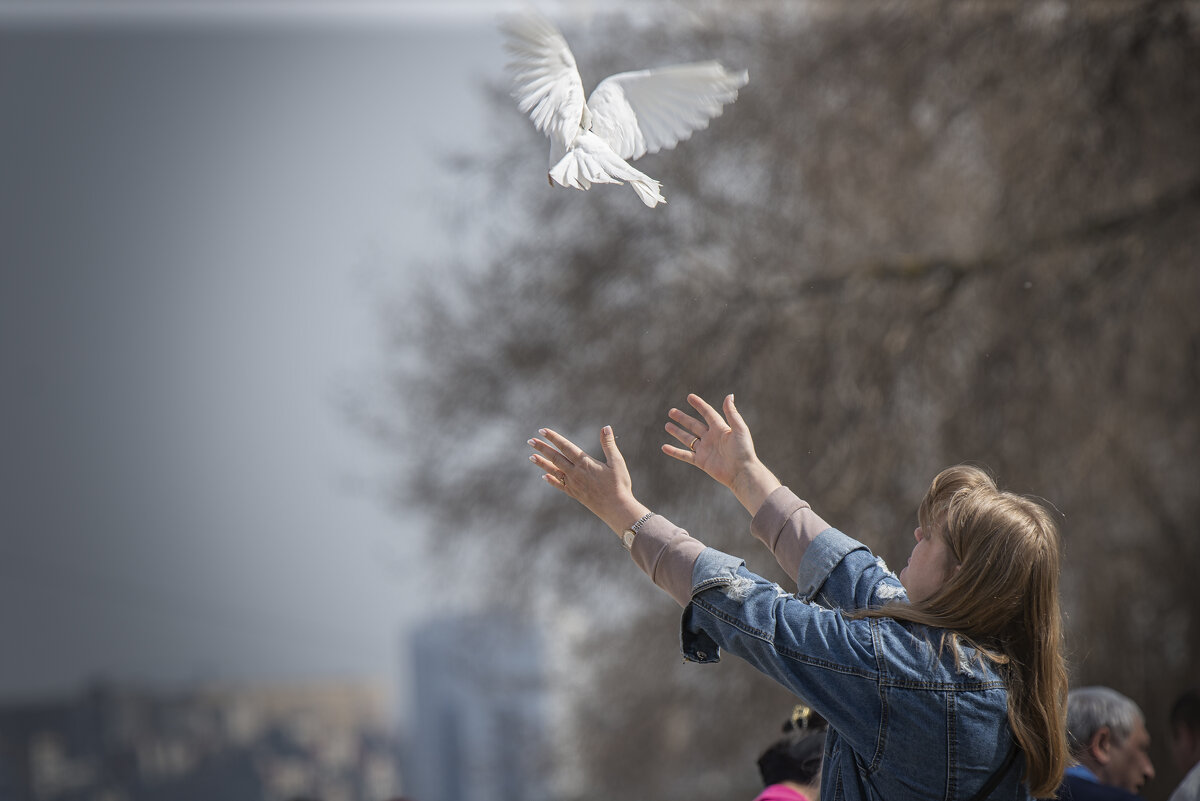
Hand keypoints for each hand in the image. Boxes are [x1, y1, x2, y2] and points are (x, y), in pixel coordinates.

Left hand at [528, 425, 649, 534]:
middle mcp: (575, 473)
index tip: (542, 431)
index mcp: (585, 463)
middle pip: (555, 457)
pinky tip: (544, 476)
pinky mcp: (575, 494)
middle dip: (542, 448)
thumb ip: (609, 444)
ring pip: (554, 471)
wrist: (616, 509)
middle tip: (530, 441)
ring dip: (542, 463)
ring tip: (531, 457)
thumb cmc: (619, 485)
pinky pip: (560, 485)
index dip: (554, 438)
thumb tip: (606, 427)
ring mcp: (573, 484)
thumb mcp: (617, 462)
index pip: (566, 446)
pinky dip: (551, 480)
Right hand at [663, 393, 780, 514]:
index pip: (707, 413)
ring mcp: (705, 450)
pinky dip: (674, 451)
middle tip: (671, 411)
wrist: (742, 472)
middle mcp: (711, 438)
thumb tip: (729, 395)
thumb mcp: (739, 429)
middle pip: (694, 425)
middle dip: (682, 418)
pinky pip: (685, 455)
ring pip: (688, 439)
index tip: (689, 397)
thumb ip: (732, 413)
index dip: (699, 405)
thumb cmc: (744, 450)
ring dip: (677, 432)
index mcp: (720, 428)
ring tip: (667, 425)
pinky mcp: (701, 462)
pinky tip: (664, 447)